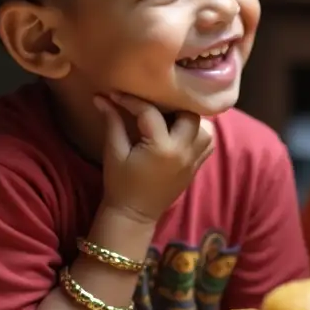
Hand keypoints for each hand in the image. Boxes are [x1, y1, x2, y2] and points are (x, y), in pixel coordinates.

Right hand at [93, 93, 214, 224]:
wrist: (134, 214)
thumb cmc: (120, 184)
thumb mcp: (114, 152)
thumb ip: (112, 122)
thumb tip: (101, 97)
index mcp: (161, 147)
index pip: (150, 112)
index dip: (132, 100)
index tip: (117, 95)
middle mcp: (183, 151)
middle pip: (189, 115)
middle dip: (171, 106)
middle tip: (153, 106)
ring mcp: (193, 160)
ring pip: (206, 129)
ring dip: (189, 120)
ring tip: (169, 119)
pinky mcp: (196, 167)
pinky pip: (208, 144)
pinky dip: (199, 134)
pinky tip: (180, 133)